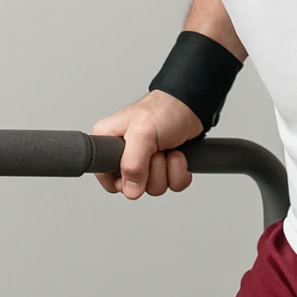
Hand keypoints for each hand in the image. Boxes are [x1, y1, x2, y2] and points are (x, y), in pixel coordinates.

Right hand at [90, 90, 204, 199]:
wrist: (192, 105)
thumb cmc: (164, 110)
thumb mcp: (143, 132)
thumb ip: (132, 164)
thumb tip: (130, 191)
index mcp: (109, 141)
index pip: (104, 176)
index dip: (121, 178)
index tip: (135, 166)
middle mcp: (125, 154)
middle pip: (132, 187)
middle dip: (151, 171)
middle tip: (156, 150)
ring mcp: (146, 163)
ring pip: (154, 188)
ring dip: (167, 169)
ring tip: (168, 148)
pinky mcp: (165, 167)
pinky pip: (173, 185)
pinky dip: (179, 172)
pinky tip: (179, 155)